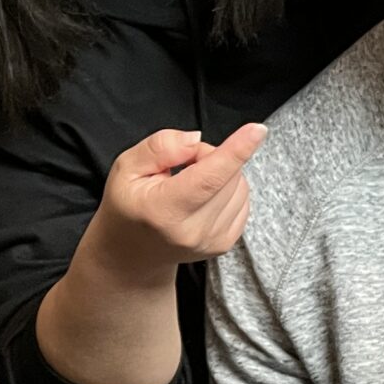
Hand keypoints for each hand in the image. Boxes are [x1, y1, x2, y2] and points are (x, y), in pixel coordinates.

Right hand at [84, 122, 266, 282]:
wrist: (132, 253)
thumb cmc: (129, 205)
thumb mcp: (126, 167)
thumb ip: (159, 147)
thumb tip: (196, 141)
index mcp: (164, 211)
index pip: (208, 178)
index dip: (236, 151)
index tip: (257, 130)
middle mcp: (192, 231)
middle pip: (227, 175)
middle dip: (210, 156)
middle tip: (182, 164)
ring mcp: (212, 241)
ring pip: (240, 185)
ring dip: (220, 172)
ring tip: (190, 182)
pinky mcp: (225, 243)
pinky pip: (243, 200)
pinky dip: (228, 188)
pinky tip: (203, 196)